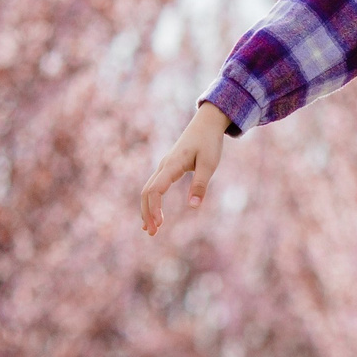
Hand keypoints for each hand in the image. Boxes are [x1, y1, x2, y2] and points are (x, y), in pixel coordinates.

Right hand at [140, 102, 230, 235]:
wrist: (207, 123)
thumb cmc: (209, 142)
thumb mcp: (209, 164)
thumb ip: (201, 185)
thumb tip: (193, 207)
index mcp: (171, 165)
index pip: (154, 190)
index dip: (153, 208)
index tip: (159, 224)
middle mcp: (163, 166)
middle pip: (146, 192)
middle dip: (147, 213)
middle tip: (152, 233)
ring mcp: (164, 166)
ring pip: (148, 190)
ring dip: (147, 209)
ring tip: (150, 229)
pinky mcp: (168, 168)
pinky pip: (154, 186)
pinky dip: (151, 202)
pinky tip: (154, 215)